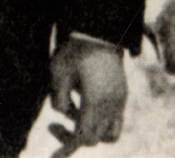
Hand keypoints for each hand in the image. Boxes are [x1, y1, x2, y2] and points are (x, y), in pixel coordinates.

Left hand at [46, 36, 125, 156]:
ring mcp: (120, 100)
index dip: (66, 141)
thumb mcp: (57, 72)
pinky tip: (85, 113)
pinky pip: (116, 123)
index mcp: (95, 99)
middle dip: (73, 137)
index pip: (84, 137)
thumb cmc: (74, 50)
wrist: (98, 32)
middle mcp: (111, 103)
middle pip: (94, 138)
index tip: (51, 126)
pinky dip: (103, 126)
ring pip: (109, 135)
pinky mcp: (122, 95)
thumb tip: (63, 115)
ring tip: (73, 119)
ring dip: (91, 134)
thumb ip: (58, 99)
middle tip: (53, 125)